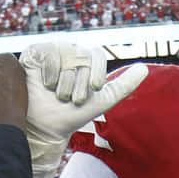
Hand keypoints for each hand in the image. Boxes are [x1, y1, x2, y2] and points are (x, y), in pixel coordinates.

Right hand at [20, 42, 147, 176]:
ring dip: (64, 83)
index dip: (96, 73)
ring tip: (57, 94)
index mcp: (87, 59)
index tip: (92, 90)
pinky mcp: (34, 52)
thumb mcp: (103, 100)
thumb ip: (124, 85)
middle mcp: (70, 51)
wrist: (46, 128)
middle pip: (82, 57)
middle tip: (69, 98)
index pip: (97, 54)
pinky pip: (49, 53)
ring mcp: (51, 50)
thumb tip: (144, 68)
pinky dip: (50, 74)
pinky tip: (45, 85)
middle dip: (78, 84)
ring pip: (66, 57)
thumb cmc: (72, 114)